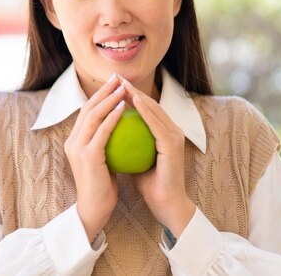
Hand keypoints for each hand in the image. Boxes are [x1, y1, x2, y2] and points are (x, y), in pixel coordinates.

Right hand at [65, 74, 126, 241]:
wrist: (93, 209)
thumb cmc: (102, 187)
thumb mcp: (102, 160)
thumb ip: (105, 143)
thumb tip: (121, 127)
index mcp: (74, 141)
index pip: (86, 111)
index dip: (99, 95)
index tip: (114, 83)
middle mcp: (72, 141)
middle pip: (87, 107)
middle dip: (103, 90)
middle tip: (118, 78)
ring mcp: (78, 148)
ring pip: (93, 115)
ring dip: (109, 98)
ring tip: (123, 87)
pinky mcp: (88, 156)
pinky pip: (102, 130)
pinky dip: (113, 116)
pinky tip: (125, 107)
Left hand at [122, 79, 195, 237]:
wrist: (165, 203)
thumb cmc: (148, 183)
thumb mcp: (134, 157)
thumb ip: (126, 142)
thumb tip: (106, 129)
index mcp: (164, 133)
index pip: (146, 109)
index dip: (130, 95)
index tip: (113, 86)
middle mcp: (172, 131)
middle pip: (151, 104)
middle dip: (133, 89)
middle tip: (117, 78)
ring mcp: (174, 136)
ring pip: (154, 110)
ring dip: (137, 95)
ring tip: (122, 84)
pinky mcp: (173, 144)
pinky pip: (156, 123)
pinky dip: (145, 111)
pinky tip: (132, 102)